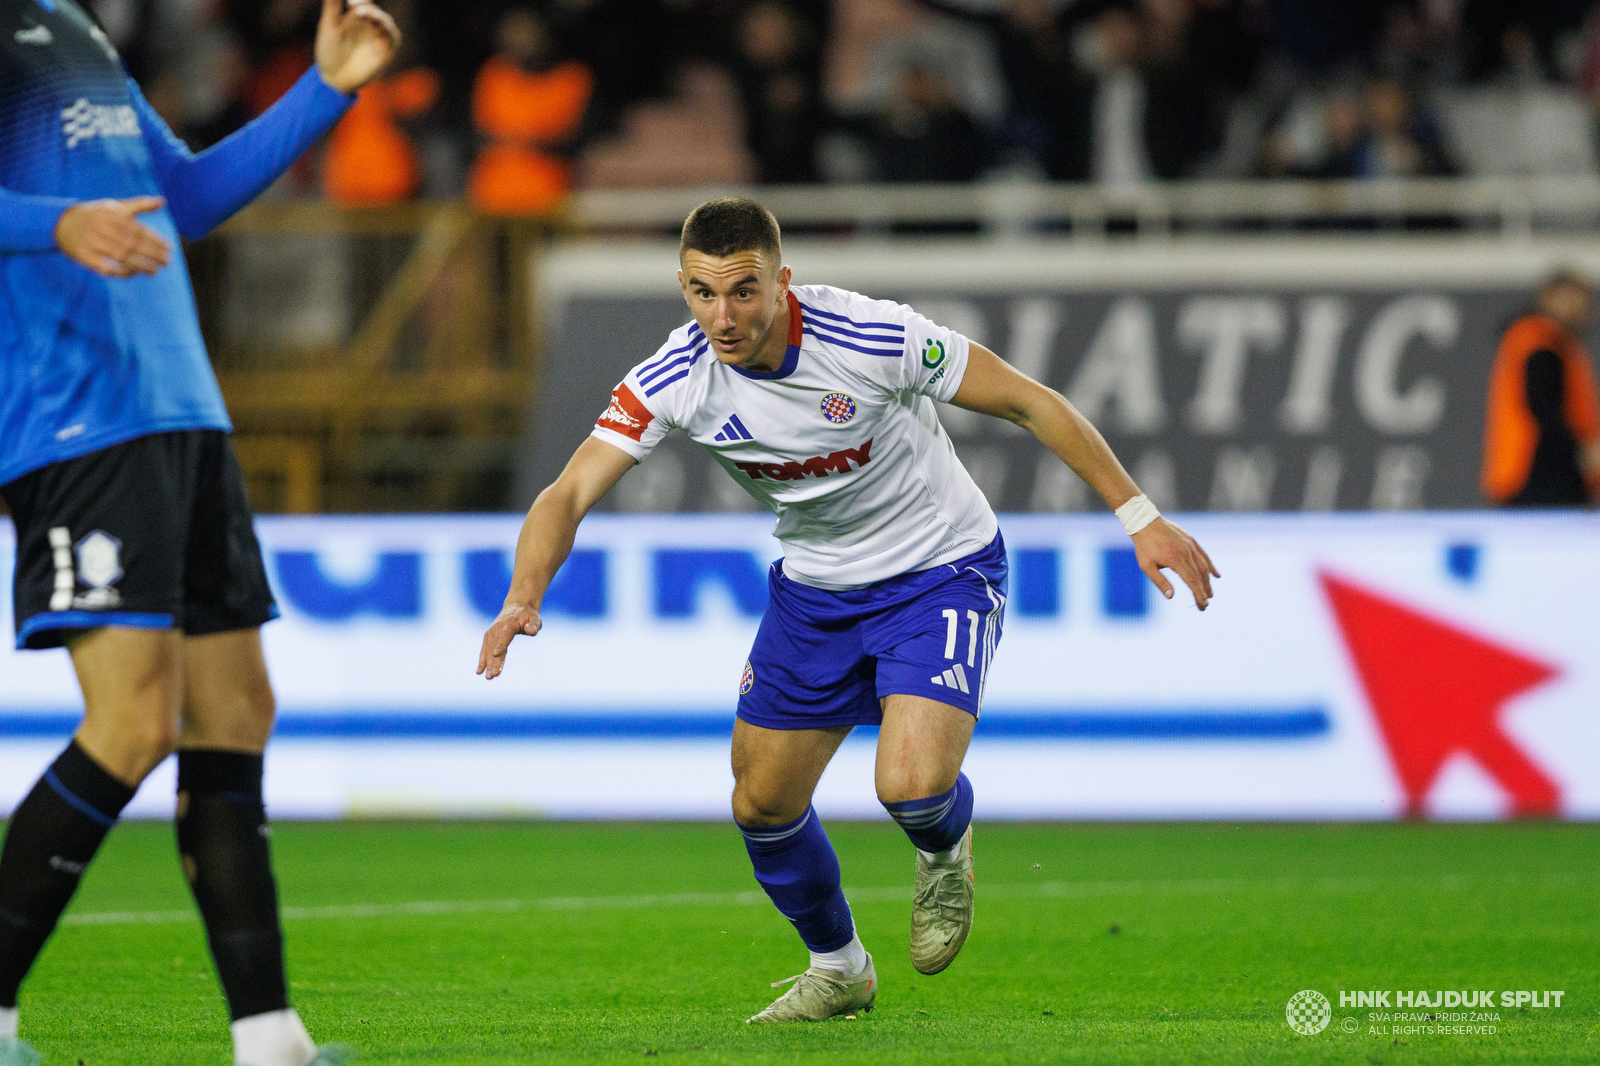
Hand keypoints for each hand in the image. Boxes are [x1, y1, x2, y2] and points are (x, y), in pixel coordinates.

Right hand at [54, 197, 170, 276]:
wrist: (61, 222)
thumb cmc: (95, 215)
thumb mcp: (114, 206)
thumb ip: (139, 205)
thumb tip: (163, 201)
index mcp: (110, 213)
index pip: (137, 229)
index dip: (155, 240)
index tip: (169, 248)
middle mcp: (101, 227)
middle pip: (131, 243)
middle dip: (152, 254)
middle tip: (167, 262)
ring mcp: (91, 242)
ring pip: (120, 256)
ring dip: (141, 265)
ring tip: (156, 270)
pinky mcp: (84, 256)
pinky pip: (106, 267)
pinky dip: (121, 272)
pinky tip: (134, 273)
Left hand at [315, 0, 399, 94]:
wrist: (333, 79)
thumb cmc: (328, 53)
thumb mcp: (328, 26)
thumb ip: (332, 5)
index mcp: (356, 19)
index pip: (364, 2)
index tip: (348, 2)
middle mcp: (369, 27)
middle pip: (375, 11)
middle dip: (366, 6)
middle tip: (351, 5)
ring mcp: (378, 39)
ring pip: (387, 22)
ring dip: (378, 16)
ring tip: (361, 13)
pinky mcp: (385, 53)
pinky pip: (394, 38)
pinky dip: (390, 30)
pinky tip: (379, 25)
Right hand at [477, 602, 542, 679]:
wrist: (516, 607)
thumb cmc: (528, 615)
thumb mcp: (535, 618)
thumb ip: (534, 625)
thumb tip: (531, 630)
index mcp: (509, 623)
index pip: (505, 634)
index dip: (501, 644)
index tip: (496, 653)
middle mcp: (497, 628)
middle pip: (495, 646)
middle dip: (494, 661)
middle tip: (494, 675)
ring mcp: (491, 633)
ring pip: (489, 650)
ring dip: (488, 664)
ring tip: (489, 677)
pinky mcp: (488, 637)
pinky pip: (484, 650)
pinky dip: (482, 660)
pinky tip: (479, 672)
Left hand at [1131, 517, 1219, 610]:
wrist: (1145, 522)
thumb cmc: (1144, 546)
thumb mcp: (1147, 566)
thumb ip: (1160, 581)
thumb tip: (1171, 596)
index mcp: (1175, 560)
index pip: (1191, 580)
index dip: (1198, 593)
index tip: (1203, 605)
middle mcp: (1186, 552)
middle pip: (1199, 575)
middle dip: (1203, 591)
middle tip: (1205, 605)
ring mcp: (1190, 545)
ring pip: (1203, 566)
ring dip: (1208, 581)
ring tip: (1209, 594)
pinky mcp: (1191, 540)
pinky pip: (1204, 555)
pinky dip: (1210, 566)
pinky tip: (1216, 575)